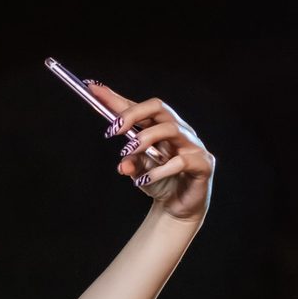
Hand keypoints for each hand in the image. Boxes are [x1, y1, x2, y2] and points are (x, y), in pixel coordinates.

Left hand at [92, 82, 214, 221]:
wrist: (178, 207)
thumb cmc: (159, 182)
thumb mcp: (138, 171)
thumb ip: (130, 162)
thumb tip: (123, 164)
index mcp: (161, 127)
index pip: (140, 107)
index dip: (117, 99)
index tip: (94, 91)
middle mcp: (179, 131)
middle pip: (159, 107)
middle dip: (133, 114)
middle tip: (112, 130)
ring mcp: (193, 146)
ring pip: (171, 129)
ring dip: (145, 139)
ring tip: (126, 153)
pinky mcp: (203, 164)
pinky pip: (181, 161)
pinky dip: (158, 170)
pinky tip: (143, 180)